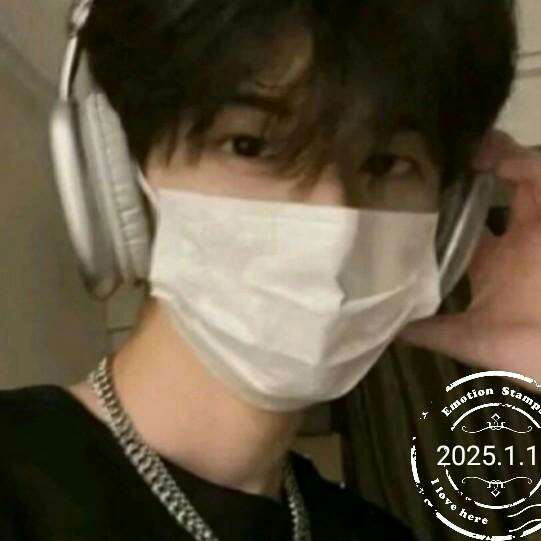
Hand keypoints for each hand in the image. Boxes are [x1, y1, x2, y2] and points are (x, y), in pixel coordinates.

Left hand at [397, 129, 540, 389]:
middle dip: (476, 166)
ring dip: (502, 155)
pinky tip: (504, 162)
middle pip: (496, 189)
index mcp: (491, 263)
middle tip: (445, 151)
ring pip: (525, 175)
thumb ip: (430, 332)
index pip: (462, 225)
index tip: (417, 186)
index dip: (443, 205)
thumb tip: (388, 329)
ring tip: (473, 148)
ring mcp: (540, 228)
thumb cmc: (528, 352)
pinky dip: (529, 167)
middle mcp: (515, 239)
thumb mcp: (470, 340)